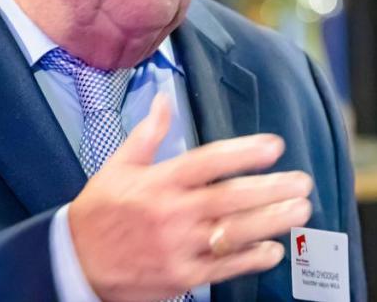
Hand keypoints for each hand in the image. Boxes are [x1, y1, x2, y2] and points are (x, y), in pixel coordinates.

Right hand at [68, 94, 312, 301]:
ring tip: (301, 210)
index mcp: (158, 182)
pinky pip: (225, 268)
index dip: (243, 152)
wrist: (74, 263)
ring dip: (272, 221)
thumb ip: (148, 133)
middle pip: (230, 198)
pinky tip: (275, 249)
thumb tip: (163, 99)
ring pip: (234, 233)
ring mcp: (179, 247)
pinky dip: (252, 259)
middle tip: (301, 181)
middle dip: (271, 189)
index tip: (273, 146)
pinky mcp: (182, 277)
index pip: (208, 162)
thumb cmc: (99, 212)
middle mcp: (172, 213)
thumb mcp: (118, 165)